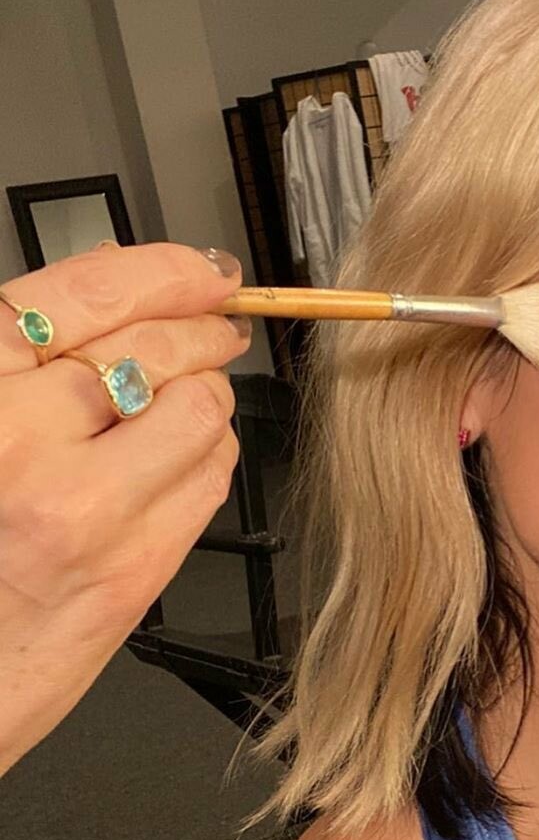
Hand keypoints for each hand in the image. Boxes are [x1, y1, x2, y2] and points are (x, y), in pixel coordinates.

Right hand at [0, 241, 252, 775]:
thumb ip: (22, 351)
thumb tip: (113, 277)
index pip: (85, 294)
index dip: (165, 271)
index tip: (204, 271)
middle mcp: (17, 439)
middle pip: (156, 347)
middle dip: (203, 329)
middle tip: (217, 328)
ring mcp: (82, 508)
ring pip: (201, 408)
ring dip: (211, 395)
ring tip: (192, 402)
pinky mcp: (134, 568)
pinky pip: (212, 478)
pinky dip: (212, 456)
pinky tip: (184, 462)